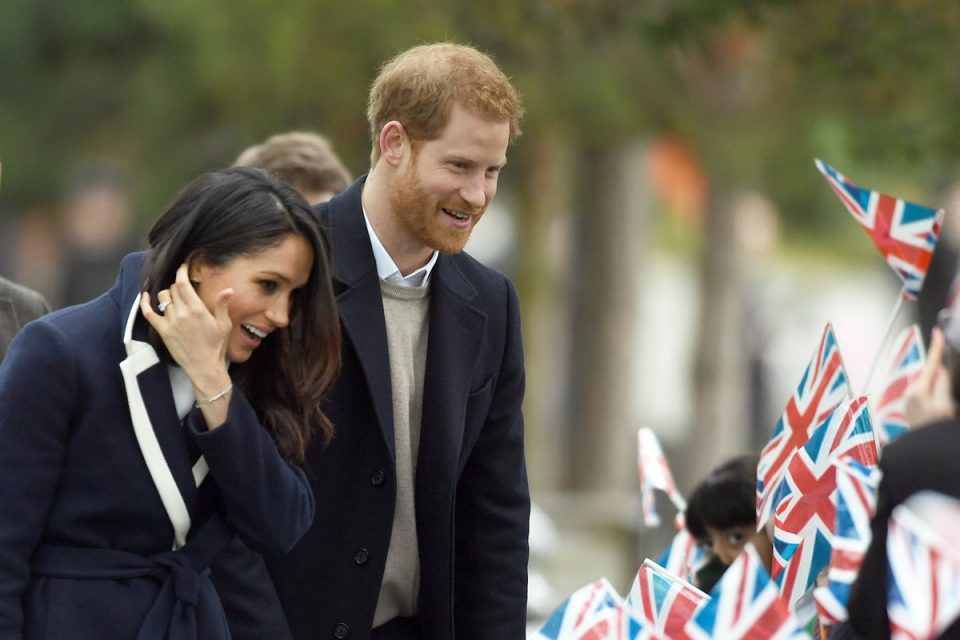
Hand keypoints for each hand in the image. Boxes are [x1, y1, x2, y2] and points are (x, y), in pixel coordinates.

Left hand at [140, 263, 232, 394]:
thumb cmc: (216, 346)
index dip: (181, 271)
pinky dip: (145, 303)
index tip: (183, 266)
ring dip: (168, 294)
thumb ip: (222, 305)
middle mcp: (182, 313)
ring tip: (176, 298)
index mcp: (197, 309)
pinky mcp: (163, 331)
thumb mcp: (223, 325)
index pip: (183, 283)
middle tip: (185, 287)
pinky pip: (149, 313)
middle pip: (173, 288)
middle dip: (178, 284)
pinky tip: (145, 296)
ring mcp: (170, 322)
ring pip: (163, 297)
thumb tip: (228, 290)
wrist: (204, 367)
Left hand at [904, 326, 954, 428]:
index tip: (938, 332)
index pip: (931, 364)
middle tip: (947, 377)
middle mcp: (911, 393)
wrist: (922, 451)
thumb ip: (942, 386)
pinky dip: (936, 392)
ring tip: (945, 405)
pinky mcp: (913, 406)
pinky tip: (940, 406)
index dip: (936, 347)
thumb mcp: (944, 406)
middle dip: (941, 370)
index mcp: (919, 390)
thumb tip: (940, 370)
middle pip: (930, 374)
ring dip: (940, 385)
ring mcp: (910, 400)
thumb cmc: (934, 430)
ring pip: (930, 384)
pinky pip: (928, 393)